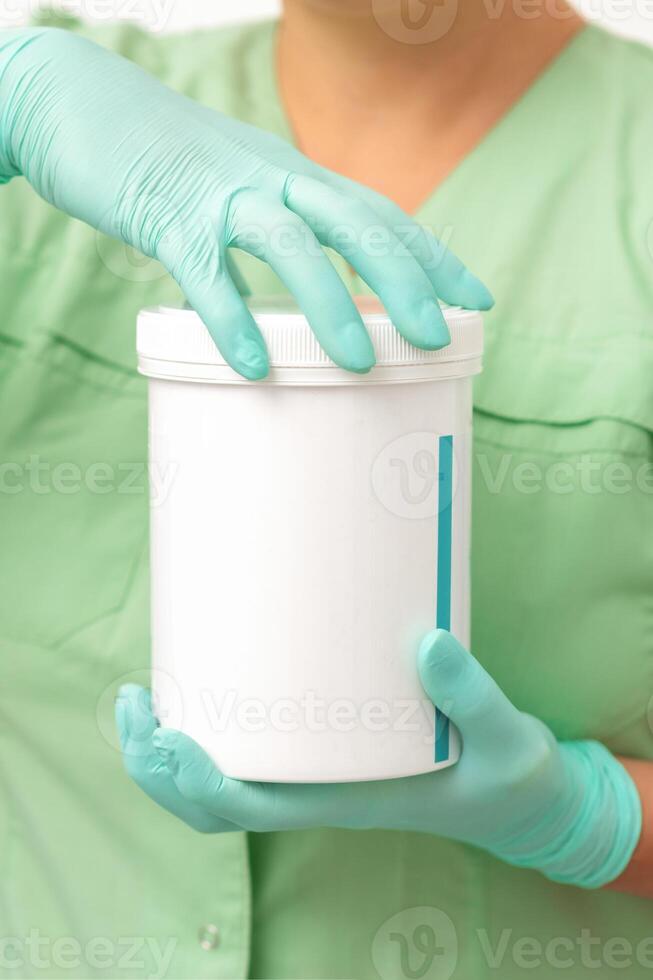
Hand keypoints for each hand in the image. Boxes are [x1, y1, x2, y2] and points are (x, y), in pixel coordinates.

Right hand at [0, 28, 491, 378]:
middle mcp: (270, 176)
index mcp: (294, 174)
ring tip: (360, 365)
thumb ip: (276, 228)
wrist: (79, 103)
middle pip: (356, 222)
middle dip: (404, 279)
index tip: (477, 300)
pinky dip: (232, 320)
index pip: (381, 212)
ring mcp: (219, 192)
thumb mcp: (239, 185)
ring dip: (330, 304)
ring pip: (290, 243)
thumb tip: (308, 297)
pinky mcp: (165, 215)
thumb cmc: (166, 159)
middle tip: (438, 337)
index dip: (432, 256)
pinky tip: (254, 366)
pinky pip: (206, 272)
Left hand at [116, 630, 640, 888]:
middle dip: (156, 764)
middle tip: (132, 701)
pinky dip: (204, 733)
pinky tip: (195, 688)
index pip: (249, 808)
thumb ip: (470, 693)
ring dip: (164, 752)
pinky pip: (247, 756)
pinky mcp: (323, 752)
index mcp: (345, 799)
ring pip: (218, 787)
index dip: (196, 780)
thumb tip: (428, 641)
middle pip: (210, 805)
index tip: (166, 734)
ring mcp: (315, 776)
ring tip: (139, 698)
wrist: (519, 799)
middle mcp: (317, 791)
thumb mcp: (501, 737)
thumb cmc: (507, 776)